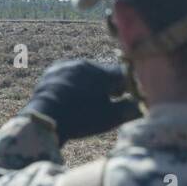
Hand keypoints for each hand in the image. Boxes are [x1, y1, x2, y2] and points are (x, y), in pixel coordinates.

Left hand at [22, 59, 141, 142]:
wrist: (42, 122)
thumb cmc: (79, 120)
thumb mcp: (109, 117)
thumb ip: (130, 108)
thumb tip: (144, 104)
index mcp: (99, 71)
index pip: (123, 73)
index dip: (130, 85)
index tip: (133, 96)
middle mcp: (82, 63)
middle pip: (104, 72)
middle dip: (111, 85)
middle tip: (113, 99)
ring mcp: (64, 66)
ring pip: (86, 73)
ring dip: (92, 84)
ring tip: (93, 101)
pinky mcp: (51, 73)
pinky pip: (70, 75)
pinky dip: (76, 85)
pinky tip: (75, 98)